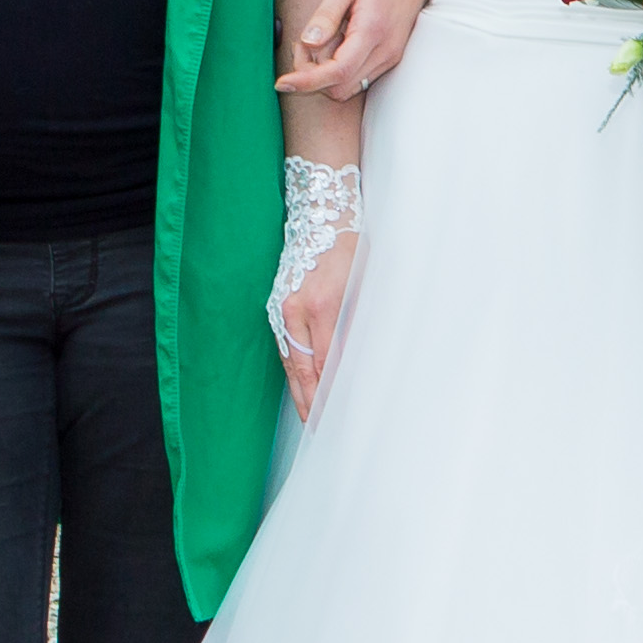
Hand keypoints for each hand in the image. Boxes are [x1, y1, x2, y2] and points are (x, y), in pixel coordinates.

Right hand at [275, 232, 361, 424]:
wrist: (322, 216)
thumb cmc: (350, 248)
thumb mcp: (364, 285)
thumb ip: (359, 323)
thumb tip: (358, 360)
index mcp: (323, 304)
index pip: (326, 360)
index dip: (330, 389)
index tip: (338, 411)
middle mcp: (297, 309)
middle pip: (302, 367)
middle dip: (311, 400)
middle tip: (319, 426)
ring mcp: (283, 308)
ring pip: (289, 360)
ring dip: (299, 389)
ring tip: (309, 415)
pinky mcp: (277, 306)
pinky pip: (285, 346)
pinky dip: (293, 369)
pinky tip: (300, 385)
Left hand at [282, 0, 432, 103]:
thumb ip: (327, 14)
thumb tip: (309, 43)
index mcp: (373, 30)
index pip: (337, 71)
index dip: (306, 81)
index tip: (282, 82)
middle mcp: (385, 50)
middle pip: (340, 87)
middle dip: (312, 75)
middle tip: (300, 44)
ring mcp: (389, 57)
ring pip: (348, 88)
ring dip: (324, 75)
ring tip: (316, 43)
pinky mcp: (388, 58)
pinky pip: (357, 78)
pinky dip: (337, 71)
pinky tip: (332, 46)